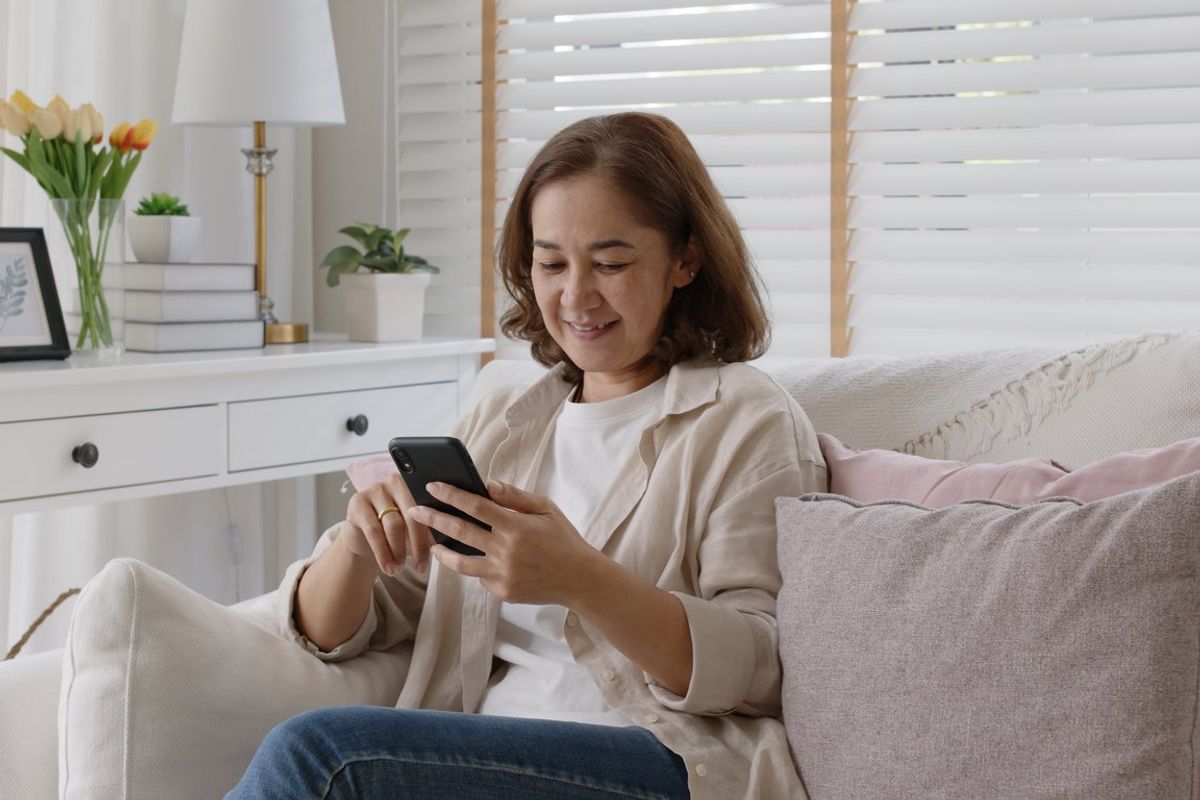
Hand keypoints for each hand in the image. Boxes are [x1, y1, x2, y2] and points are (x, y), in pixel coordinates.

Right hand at [341, 473, 434, 575]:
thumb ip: (427, 530)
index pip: (428, 509)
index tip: (436, 556)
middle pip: (412, 516)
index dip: (432, 535)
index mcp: (415, 484)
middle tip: (420, 568)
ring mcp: (374, 490)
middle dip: (417, 545)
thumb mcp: (414, 531)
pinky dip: (382, 553)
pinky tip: (387, 566)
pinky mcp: (357, 502)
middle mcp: (395, 481)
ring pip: (393, 524)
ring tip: (399, 569)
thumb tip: (440, 546)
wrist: (363, 538)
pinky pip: (374, 531)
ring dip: (398, 551)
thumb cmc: (395, 533)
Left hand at [413, 480, 600, 604]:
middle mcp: (506, 551)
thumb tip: (487, 486)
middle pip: (460, 532)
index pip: (475, 506)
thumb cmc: (563, 539)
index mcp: (516, 526)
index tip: (432, 487)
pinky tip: (477, 560)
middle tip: (414, 511)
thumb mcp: (546, 509)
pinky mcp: (502, 592)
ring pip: (460, 562)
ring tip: (432, 544)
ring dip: (441, 551)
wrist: (580, 579)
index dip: (451, 495)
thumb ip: (515, 497)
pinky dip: (476, 567)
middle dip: (433, 519)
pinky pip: (480, 577)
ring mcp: (502, 574)